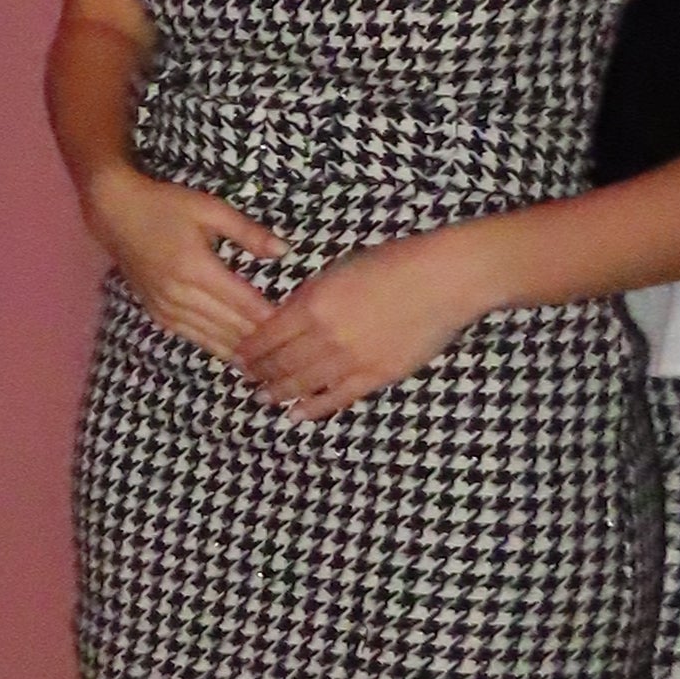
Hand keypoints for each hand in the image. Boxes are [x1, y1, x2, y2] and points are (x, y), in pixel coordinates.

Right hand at [87, 163, 288, 358]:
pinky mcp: (157, 313)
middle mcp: (180, 294)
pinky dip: (217, 347)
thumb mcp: (210, 209)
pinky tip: (237, 356)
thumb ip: (248, 232)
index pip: (245, 303)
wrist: (114, 213)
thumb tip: (285, 251)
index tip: (301, 329)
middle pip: (231, 326)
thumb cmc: (165, 205)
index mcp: (196, 268)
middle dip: (263, 341)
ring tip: (271, 365)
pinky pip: (193, 337)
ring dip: (242, 351)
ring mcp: (166, 307)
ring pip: (213, 338)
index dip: (273, 319)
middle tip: (293, 351)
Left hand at [236, 226, 492, 421]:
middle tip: (245, 380)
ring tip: (263, 398)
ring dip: (278, 393)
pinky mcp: (377, 376)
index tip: (236, 357)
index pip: (265, 337)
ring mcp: (351, 359)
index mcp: (311, 304)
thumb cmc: (392, 263)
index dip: (247, 351)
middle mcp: (325, 336)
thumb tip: (282, 320)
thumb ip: (307, 298)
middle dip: (258, 374)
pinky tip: (297, 414)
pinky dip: (313, 408)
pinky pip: (337, 398)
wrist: (443, 279)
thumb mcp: (336, 271)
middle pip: (279, 364)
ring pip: (302, 384)